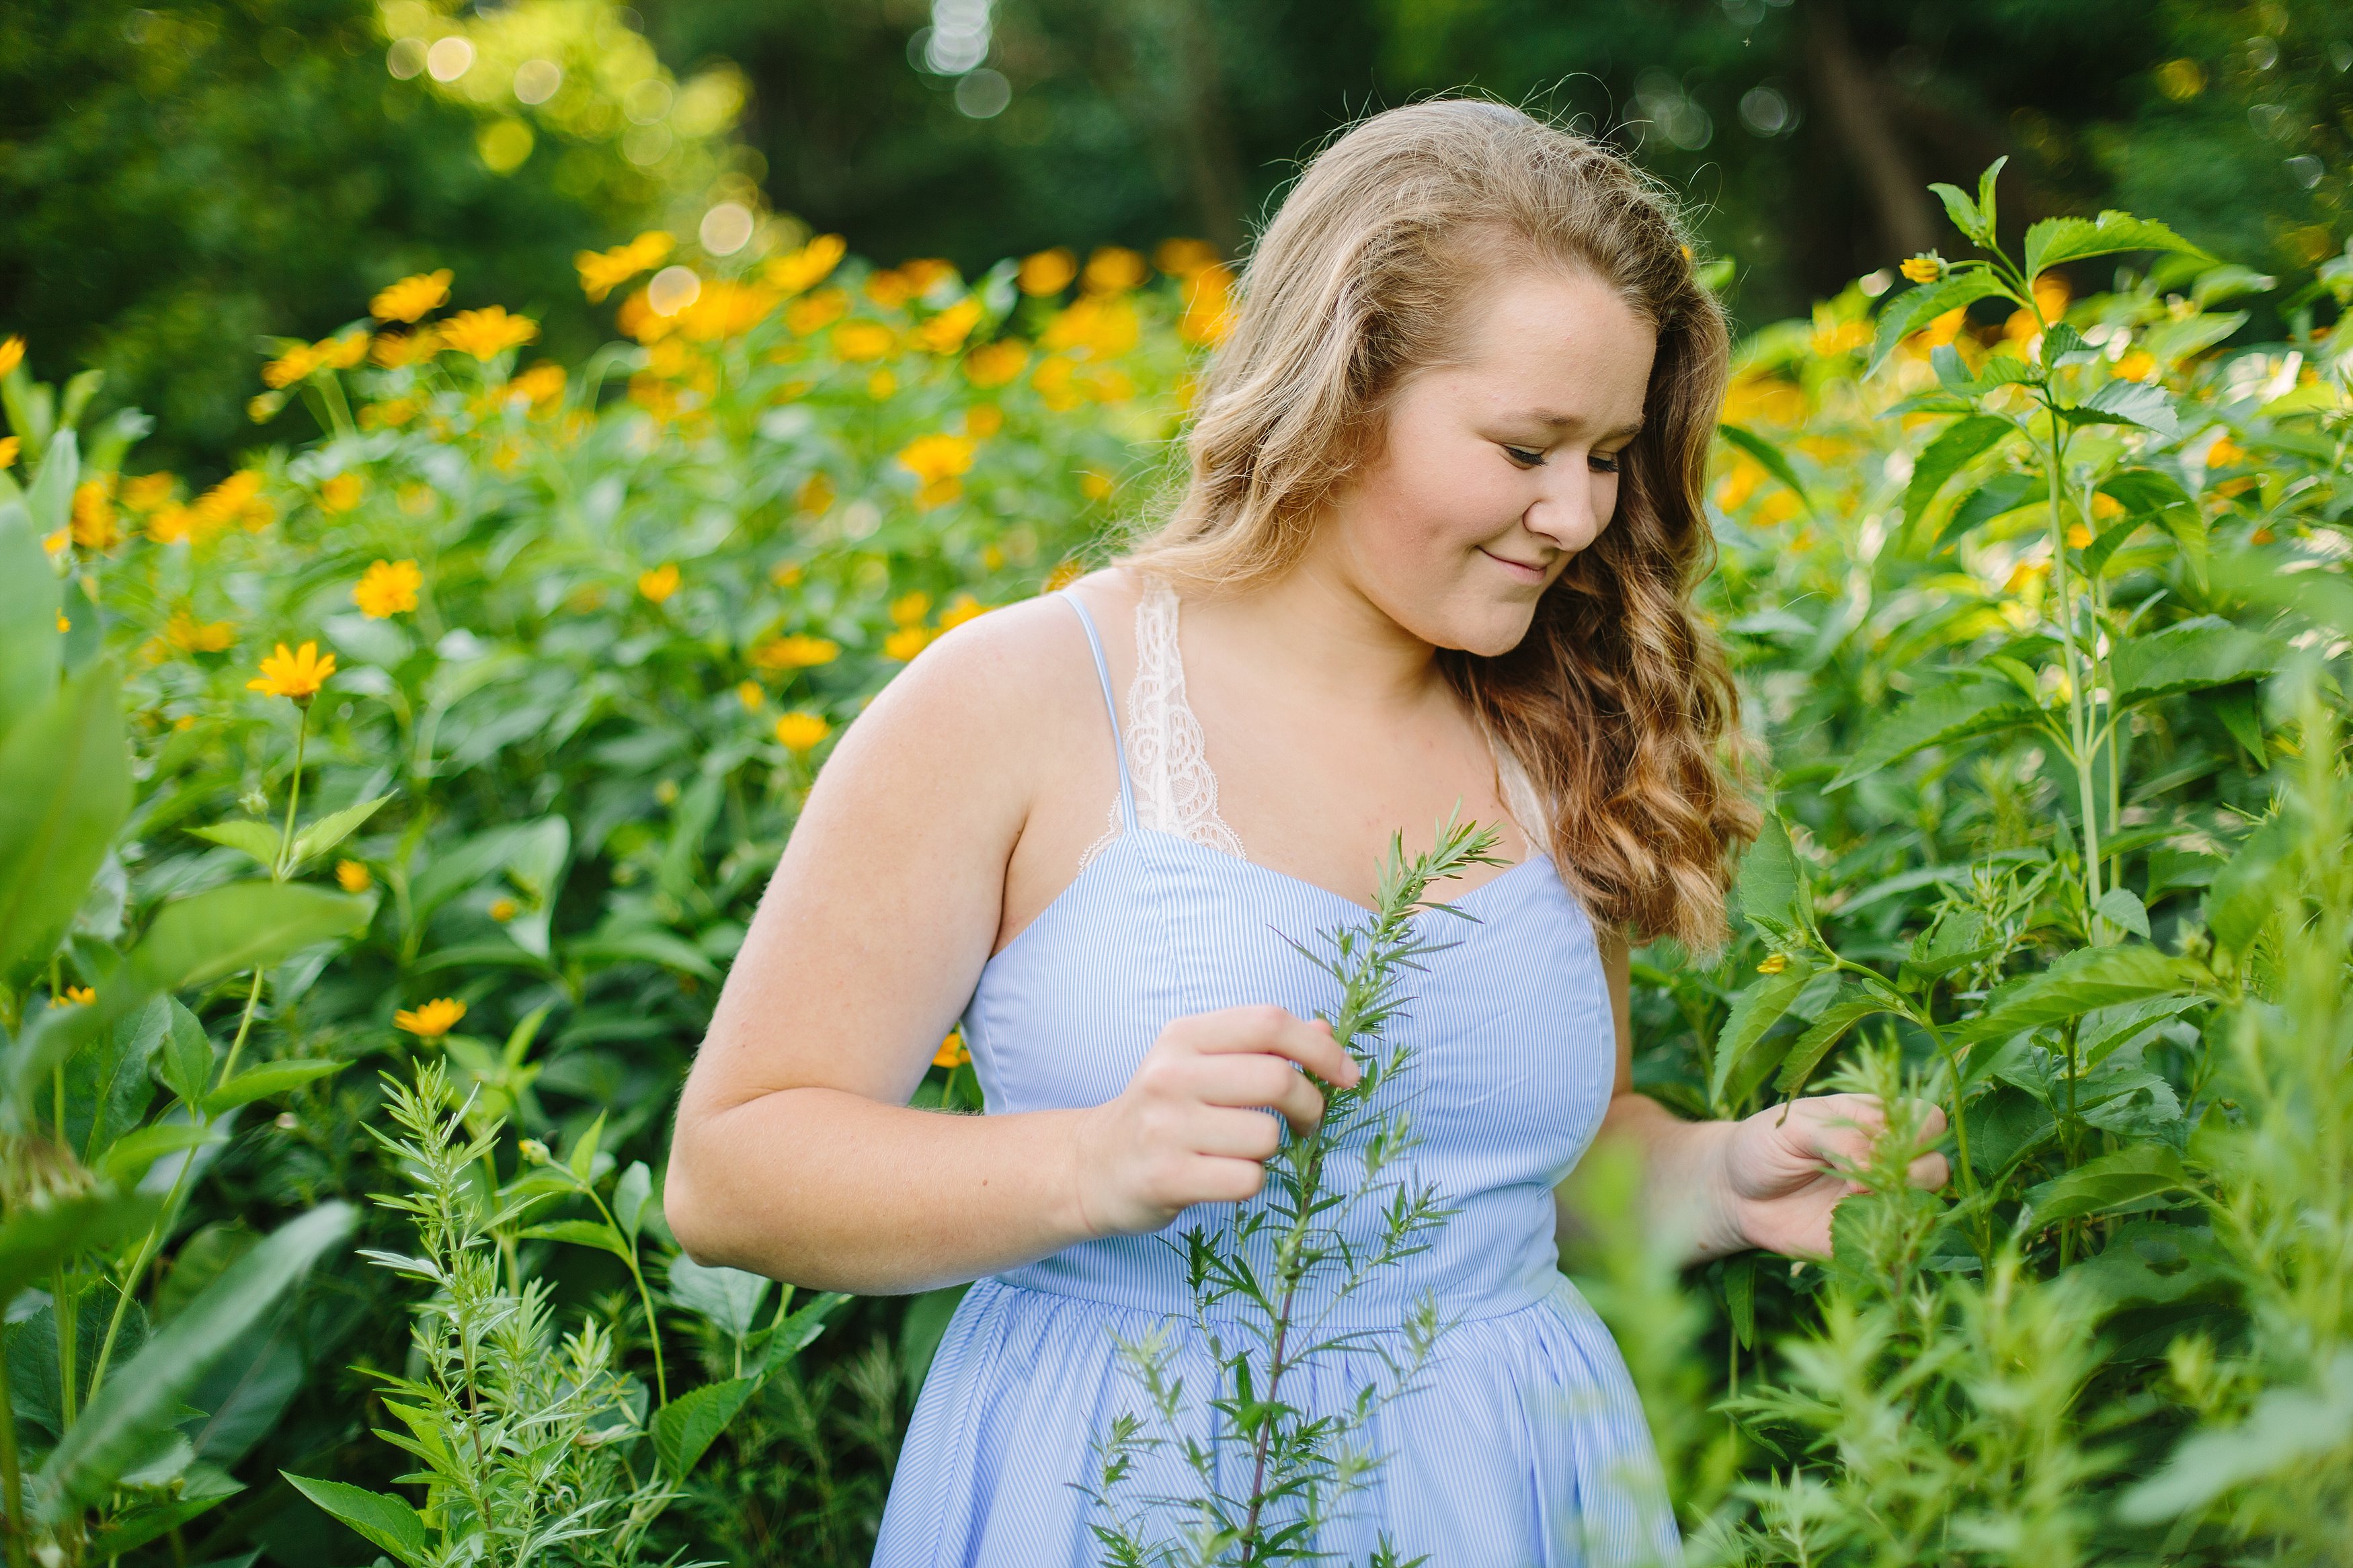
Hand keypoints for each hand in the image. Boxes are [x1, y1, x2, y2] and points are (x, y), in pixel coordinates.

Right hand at [1066, 1005, 1360, 1237]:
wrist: (1092, 1166)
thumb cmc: (1164, 1111)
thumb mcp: (1201, 1063)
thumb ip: (1261, 1045)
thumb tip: (1325, 1030)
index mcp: (1184, 1036)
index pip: (1269, 1023)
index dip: (1321, 1047)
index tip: (1347, 1075)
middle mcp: (1170, 1074)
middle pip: (1278, 1078)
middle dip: (1311, 1105)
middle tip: (1308, 1122)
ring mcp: (1165, 1126)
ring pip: (1267, 1136)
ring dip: (1274, 1150)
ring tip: (1244, 1151)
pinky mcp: (1166, 1177)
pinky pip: (1248, 1179)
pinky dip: (1252, 1182)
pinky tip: (1224, 1176)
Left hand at [1713, 1093, 1950, 1259]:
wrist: (1734, 1192)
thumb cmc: (1765, 1144)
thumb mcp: (1794, 1126)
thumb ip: (1839, 1137)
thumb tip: (1876, 1165)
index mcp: (1876, 1121)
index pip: (1927, 1119)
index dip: (1915, 1130)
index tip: (1878, 1139)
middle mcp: (1888, 1160)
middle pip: (1936, 1164)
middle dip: (1913, 1171)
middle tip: (1865, 1176)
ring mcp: (1881, 1199)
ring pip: (1926, 1205)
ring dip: (1901, 1204)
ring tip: (1855, 1199)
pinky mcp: (1867, 1234)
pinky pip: (1899, 1241)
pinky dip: (1889, 1237)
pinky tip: (1856, 1227)